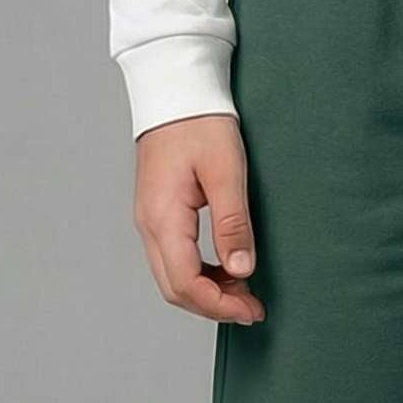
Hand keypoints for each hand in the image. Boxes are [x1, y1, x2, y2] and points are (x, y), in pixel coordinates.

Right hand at [133, 115, 264, 323]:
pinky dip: (200, 274)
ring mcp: (151, 221)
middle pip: (175, 289)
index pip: (186, 283)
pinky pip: (174, 260)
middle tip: (252, 308)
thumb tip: (241, 269)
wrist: (176, 92)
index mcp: (163, 218)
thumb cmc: (199, 123)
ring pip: (173, 277)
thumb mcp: (225, 172)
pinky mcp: (158, 215)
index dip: (220, 305)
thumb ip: (233, 223)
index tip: (251, 310)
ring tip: (244, 291)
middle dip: (214, 306)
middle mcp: (150, 226)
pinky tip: (226, 269)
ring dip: (207, 292)